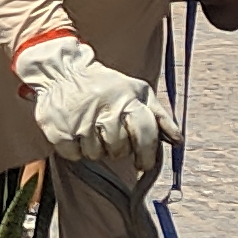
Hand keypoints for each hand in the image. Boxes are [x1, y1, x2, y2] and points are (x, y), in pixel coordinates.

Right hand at [14, 37, 167, 182]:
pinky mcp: (59, 132)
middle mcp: (105, 109)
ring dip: (95, 147)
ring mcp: (80, 121)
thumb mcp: (136, 92)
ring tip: (89, 127)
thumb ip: (159, 115)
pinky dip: (75, 149)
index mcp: (127, 98)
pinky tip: (74, 130)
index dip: (147, 154)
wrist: (61, 73)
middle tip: (108, 132)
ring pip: (96, 155)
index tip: (143, 164)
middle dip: (117, 147)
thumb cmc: (105, 86)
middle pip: (119, 150)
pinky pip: (75, 155)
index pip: (145, 134)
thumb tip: (178, 140)